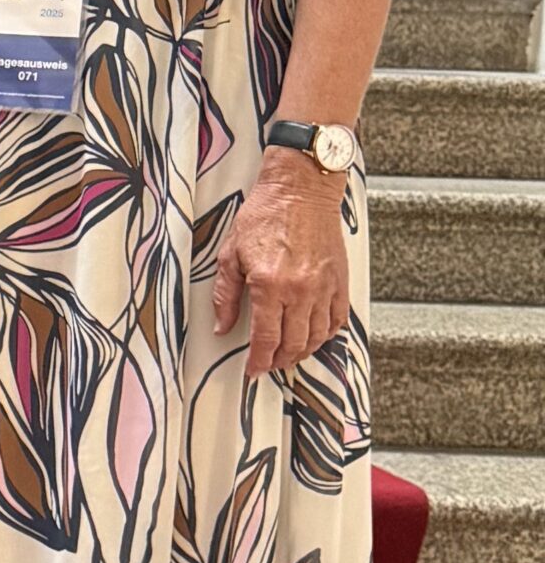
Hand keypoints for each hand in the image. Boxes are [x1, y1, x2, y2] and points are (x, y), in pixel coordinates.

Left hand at [215, 150, 349, 377]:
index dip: (259, 361)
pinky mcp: (340, 281)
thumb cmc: (264, 216)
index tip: (253, 370)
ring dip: (302, 351)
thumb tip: (222, 326)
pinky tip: (313, 336)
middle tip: (269, 365)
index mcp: (269, 285)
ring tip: (289, 354)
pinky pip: (337, 319)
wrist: (300, 192)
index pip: (266, 338)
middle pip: (293, 343)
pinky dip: (325, 334)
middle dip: (280, 360)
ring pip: (317, 336)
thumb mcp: (231, 254)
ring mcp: (324, 287)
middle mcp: (300, 290)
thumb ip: (225, 295)